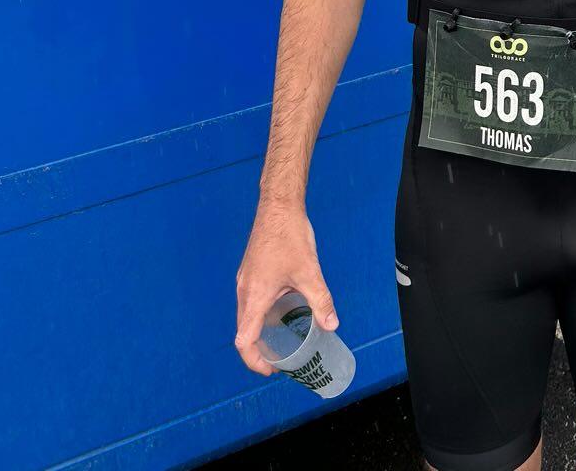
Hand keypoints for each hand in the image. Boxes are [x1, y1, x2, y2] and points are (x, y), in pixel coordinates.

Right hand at [235, 201, 338, 375]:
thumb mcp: (309, 272)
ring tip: (284, 337)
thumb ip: (320, 301)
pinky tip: (284, 307)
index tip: (271, 369)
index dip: (254, 361)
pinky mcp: (251, 271)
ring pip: (248, 314)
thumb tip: (331, 325)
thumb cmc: (289, 236)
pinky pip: (252, 300)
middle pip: (244, 330)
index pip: (244, 341)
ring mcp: (246, 280)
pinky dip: (263, 312)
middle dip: (260, 349)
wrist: (278, 206)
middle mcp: (244, 291)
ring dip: (261, 330)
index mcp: (254, 296)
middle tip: (282, 359)